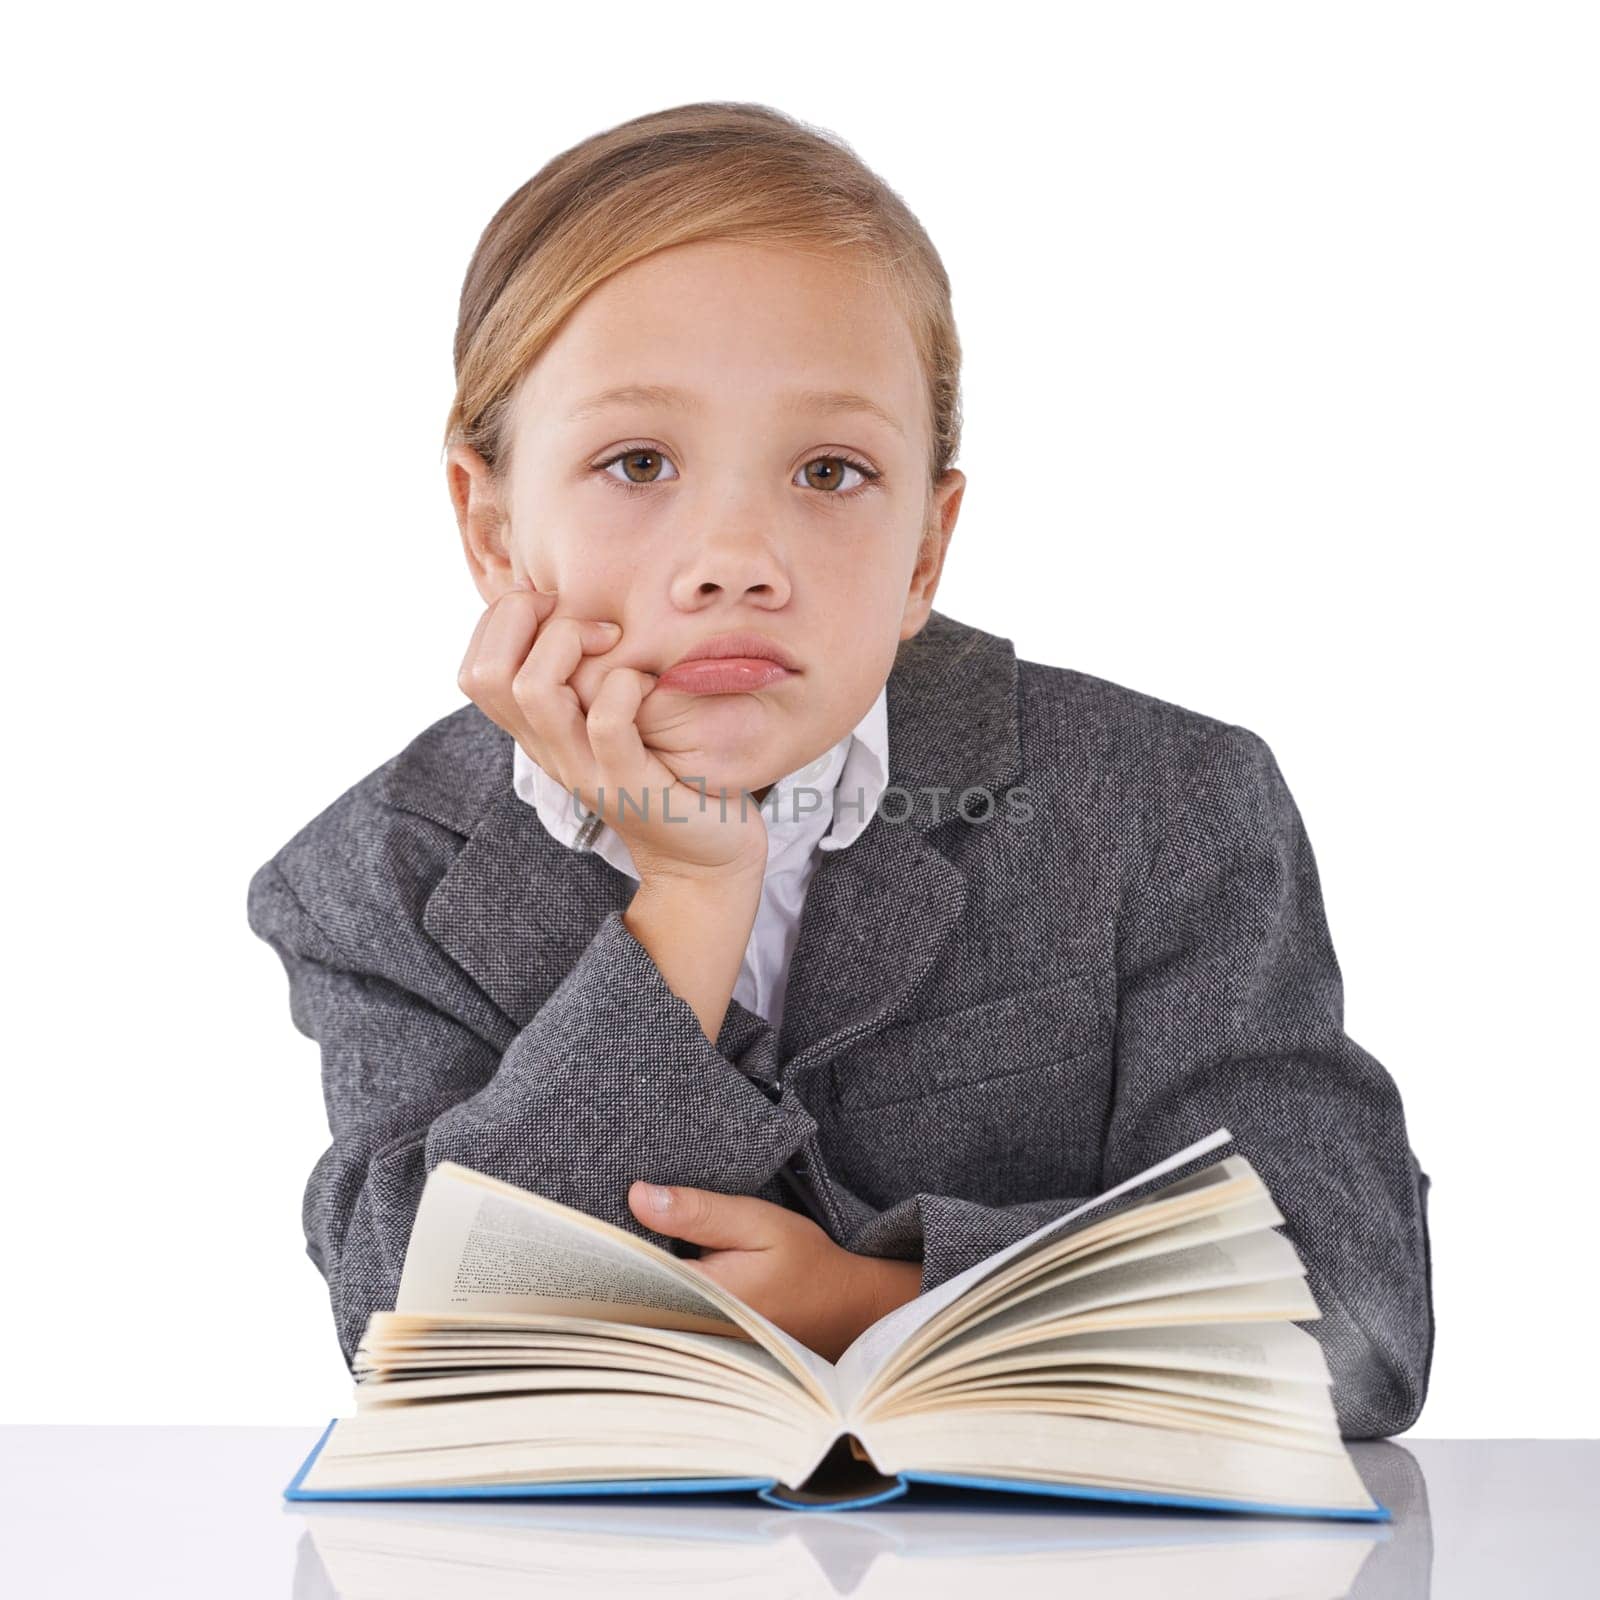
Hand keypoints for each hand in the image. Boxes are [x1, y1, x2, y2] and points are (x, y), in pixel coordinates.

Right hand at [457, 582, 768, 880]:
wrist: (703, 854)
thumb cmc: (667, 769)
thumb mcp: (612, 718)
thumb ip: (585, 676)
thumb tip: (576, 607)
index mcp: (536, 732)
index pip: (474, 669)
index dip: (504, 620)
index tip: (561, 609)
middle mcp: (546, 750)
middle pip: (486, 673)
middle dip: (527, 618)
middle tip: (589, 622)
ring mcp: (583, 771)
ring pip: (534, 690)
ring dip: (571, 642)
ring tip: (614, 641)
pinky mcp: (628, 785)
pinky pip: (606, 723)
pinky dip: (626, 685)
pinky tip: (649, 683)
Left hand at [627, 1181, 923, 1361]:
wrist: (845, 1309)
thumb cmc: (804, 1261)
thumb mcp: (755, 1221)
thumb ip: (698, 1211)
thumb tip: (637, 1196)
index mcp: (703, 1299)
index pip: (630, 1275)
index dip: (606, 1249)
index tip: (590, 1221)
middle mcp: (693, 1331)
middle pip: (631, 1299)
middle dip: (614, 1267)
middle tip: (598, 1230)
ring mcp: (698, 1345)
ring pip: (644, 1314)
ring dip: (631, 1284)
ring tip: (618, 1249)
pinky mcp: (703, 1345)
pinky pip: (662, 1322)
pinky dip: (652, 1297)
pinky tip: (650, 1273)